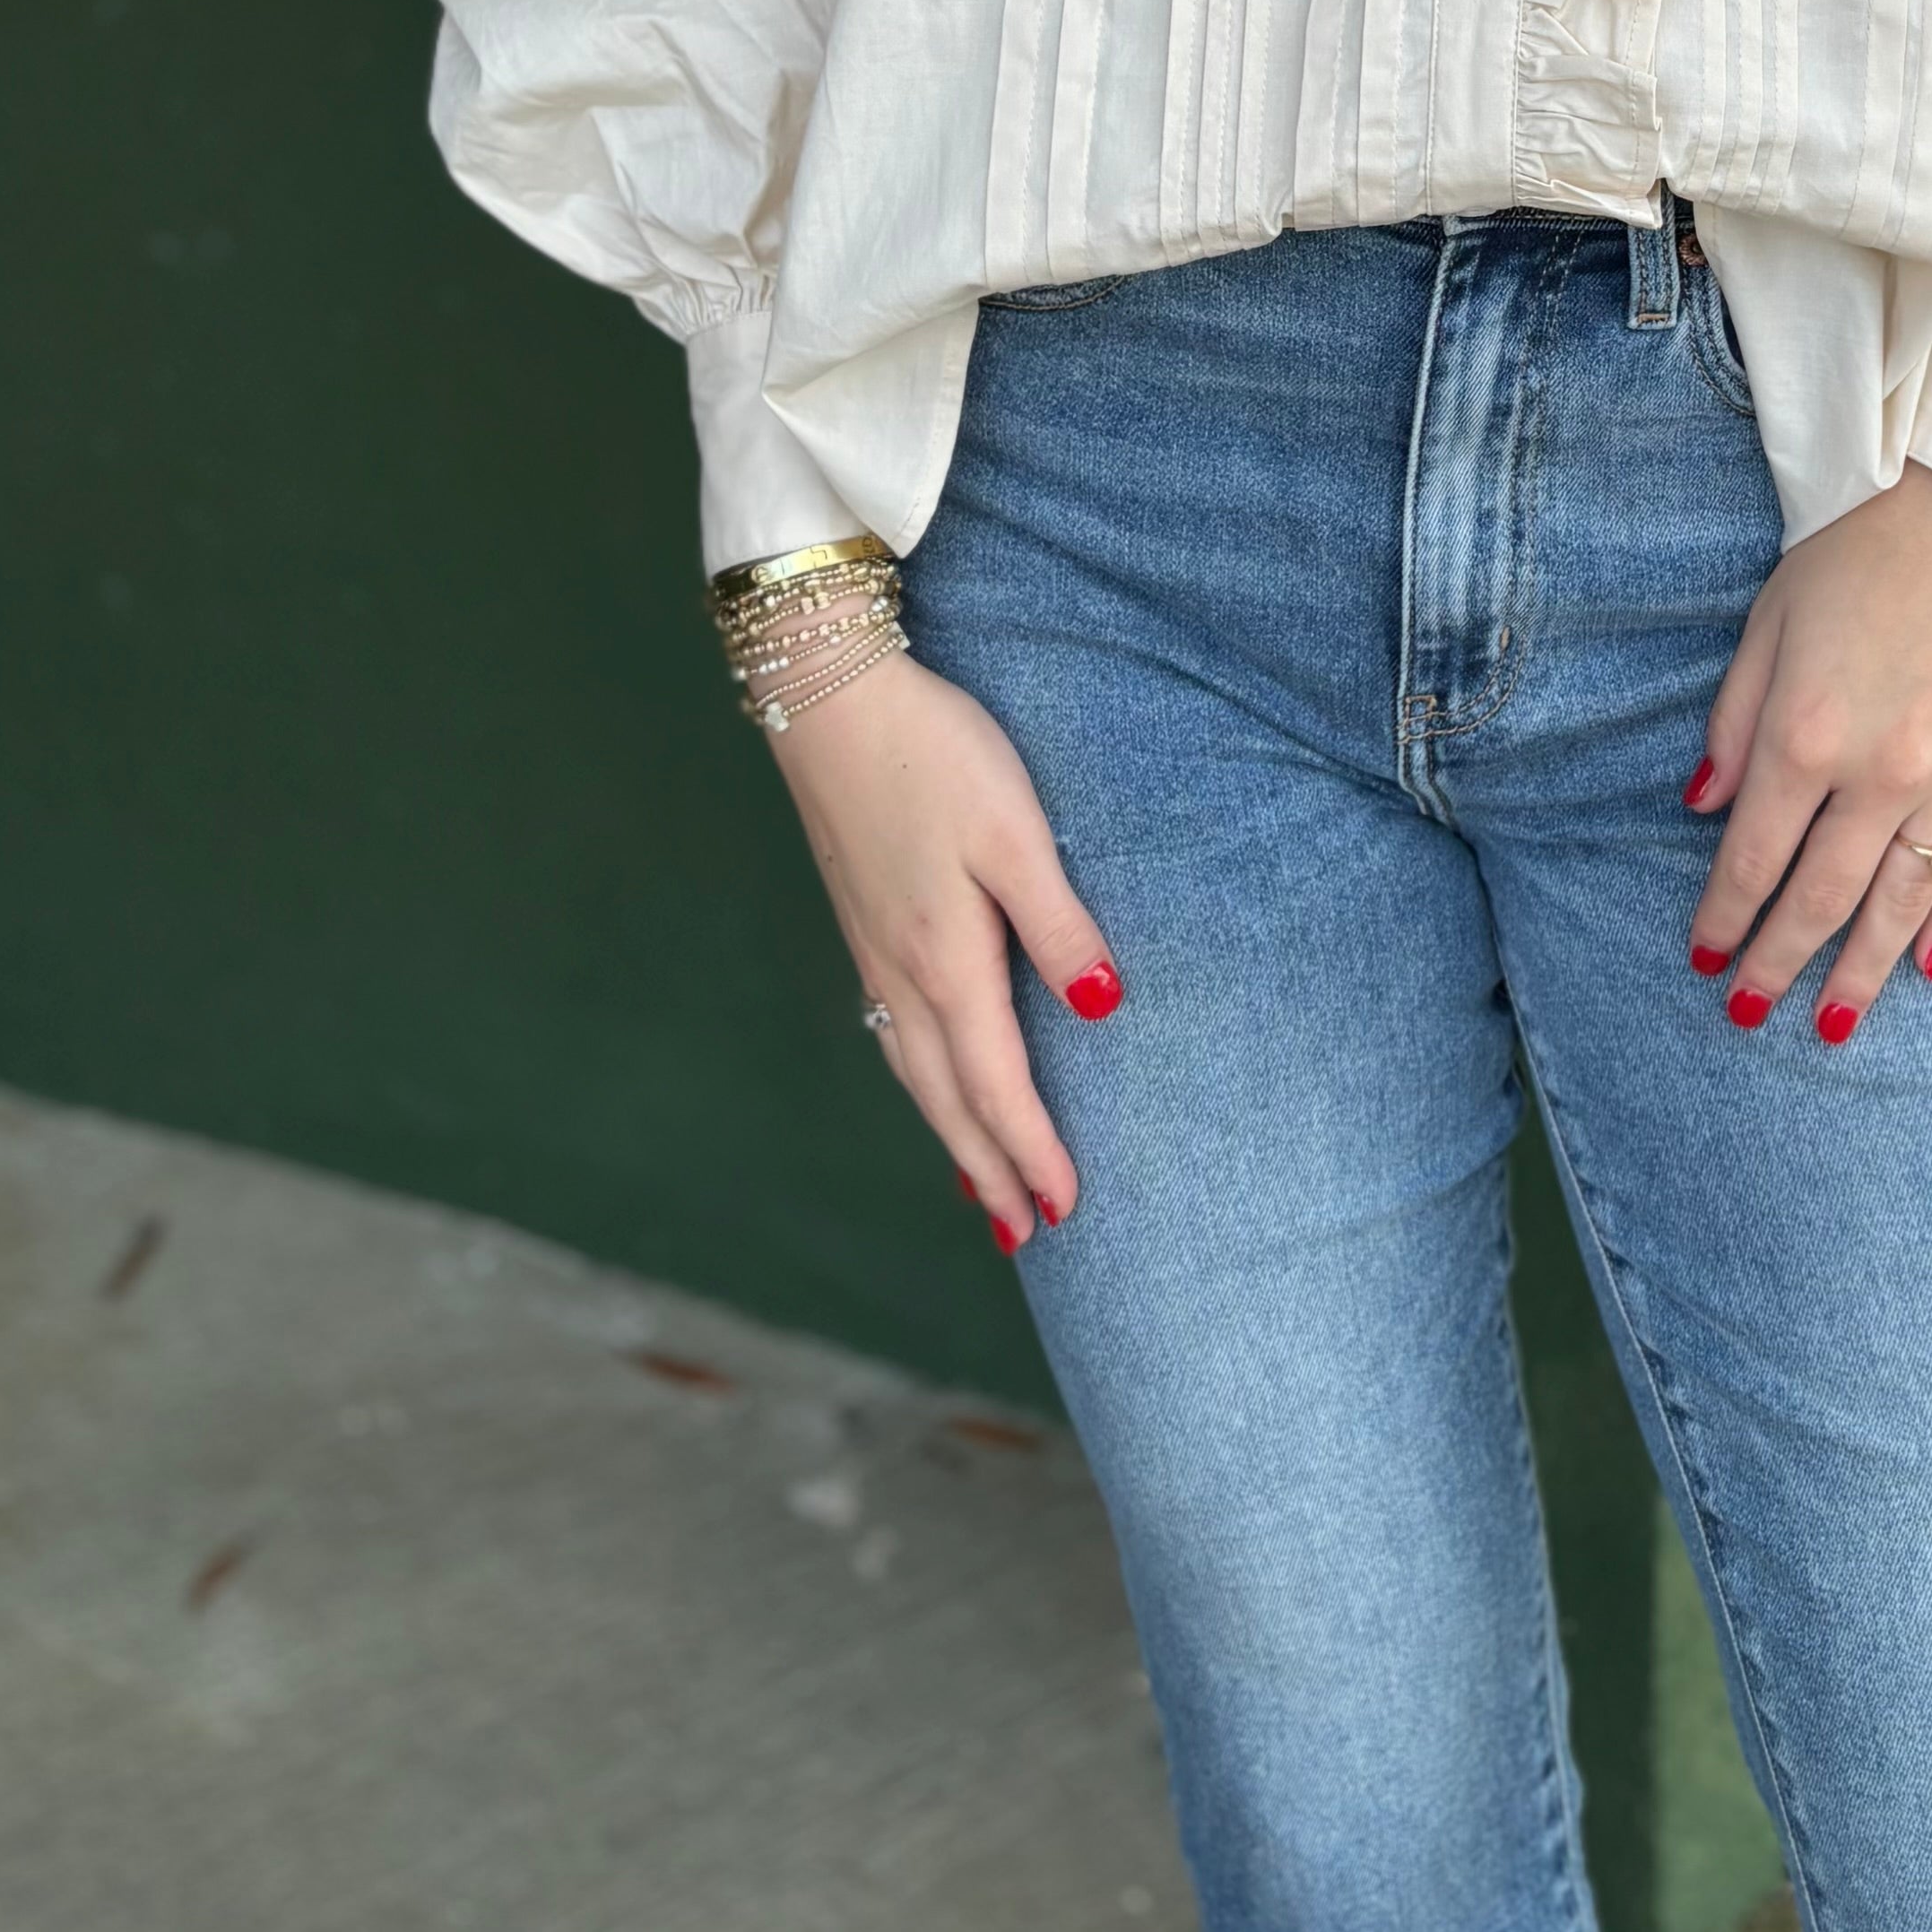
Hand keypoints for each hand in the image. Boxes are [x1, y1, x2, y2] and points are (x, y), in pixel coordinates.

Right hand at [766, 655, 1121, 1252]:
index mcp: (946, 960)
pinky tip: (933, 1079)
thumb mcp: (1015, 832)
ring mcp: (873, 951)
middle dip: (988, 1172)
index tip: (1067, 1208)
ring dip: (953, 1137)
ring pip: (917, 1073)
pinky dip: (924, 1083)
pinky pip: (896, 1036)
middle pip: (950, 1100)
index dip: (1032, 1151)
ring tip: (982, 1187)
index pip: (997, 1085)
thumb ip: (1059, 921)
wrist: (827, 697)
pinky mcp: (863, 923)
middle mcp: (901, 973)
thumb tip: (1104, 1007)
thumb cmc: (934, 755)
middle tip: (1024, 1234)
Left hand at [1686, 459, 1931, 1040]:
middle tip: (1750, 1016)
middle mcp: (1882, 769)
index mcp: (1807, 733)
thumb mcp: (1766, 625)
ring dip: (1864, 972)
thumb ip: (1734, 727)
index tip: (1704, 961)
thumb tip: (1704, 813)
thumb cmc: (1850, 550)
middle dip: (1781, 963)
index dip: (1724, 918)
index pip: (1753, 859)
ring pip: (1902, 899)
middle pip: (1824, 898)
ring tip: (1834, 1027)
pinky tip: (1928, 967)